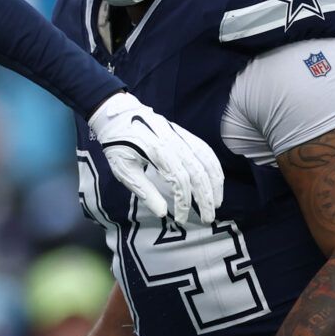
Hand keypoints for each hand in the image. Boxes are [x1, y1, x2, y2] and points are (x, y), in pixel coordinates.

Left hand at [88, 91, 223, 226]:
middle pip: (197, 172)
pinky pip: (204, 149)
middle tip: (208, 217)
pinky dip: (213, 166)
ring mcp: (180, 135)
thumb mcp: (123, 170)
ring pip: (206, 160)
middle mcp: (172, 142)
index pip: (178, 180)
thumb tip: (162, 212)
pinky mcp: (183, 132)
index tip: (181, 219)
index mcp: (155, 151)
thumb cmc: (117, 145)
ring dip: (215, 183)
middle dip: (205, 197)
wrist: (116, 116)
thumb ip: (144, 190)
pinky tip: (216, 180)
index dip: (183, 202)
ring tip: (217, 203)